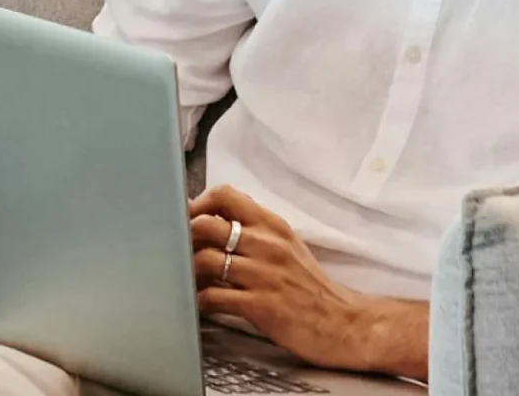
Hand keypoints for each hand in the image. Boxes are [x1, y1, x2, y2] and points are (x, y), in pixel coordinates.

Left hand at [189, 185, 427, 378]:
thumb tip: (215, 218)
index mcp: (272, 224)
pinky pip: (215, 297)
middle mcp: (266, 243)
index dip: (197, 203)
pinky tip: (197, 304)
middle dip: (183, 237)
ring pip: (205, 259)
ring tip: (182, 279)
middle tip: (175, 250)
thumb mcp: (286, 244)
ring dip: (186, 271)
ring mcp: (263, 273)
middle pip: (206, 223)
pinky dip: (198, 300)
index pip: (225, 195)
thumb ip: (254, 229)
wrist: (343, 323)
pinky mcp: (261, 305)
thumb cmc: (309, 285)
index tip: (185, 217)